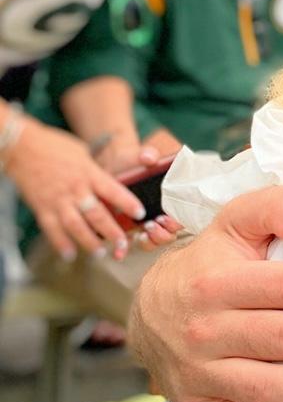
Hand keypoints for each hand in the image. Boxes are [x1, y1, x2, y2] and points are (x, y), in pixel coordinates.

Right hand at [5, 120, 146, 260]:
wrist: (23, 148)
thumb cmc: (56, 146)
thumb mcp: (83, 153)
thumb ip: (96, 172)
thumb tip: (114, 183)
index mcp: (89, 173)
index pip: (113, 191)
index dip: (127, 203)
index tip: (140, 214)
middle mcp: (75, 189)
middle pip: (97, 214)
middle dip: (112, 232)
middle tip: (123, 245)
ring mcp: (57, 200)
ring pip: (75, 226)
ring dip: (89, 242)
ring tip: (101, 253)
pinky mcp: (41, 208)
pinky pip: (52, 230)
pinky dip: (61, 244)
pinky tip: (70, 254)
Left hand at [97, 129, 184, 248]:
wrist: (112, 166)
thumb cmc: (132, 159)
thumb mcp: (139, 154)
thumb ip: (147, 154)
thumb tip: (149, 157)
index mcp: (174, 193)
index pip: (186, 213)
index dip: (179, 219)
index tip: (166, 217)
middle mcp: (166, 210)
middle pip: (173, 231)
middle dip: (165, 232)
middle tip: (153, 225)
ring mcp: (151, 220)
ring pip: (158, 240)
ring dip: (153, 240)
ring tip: (142, 234)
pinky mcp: (134, 227)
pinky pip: (138, 243)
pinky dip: (133, 248)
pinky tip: (126, 245)